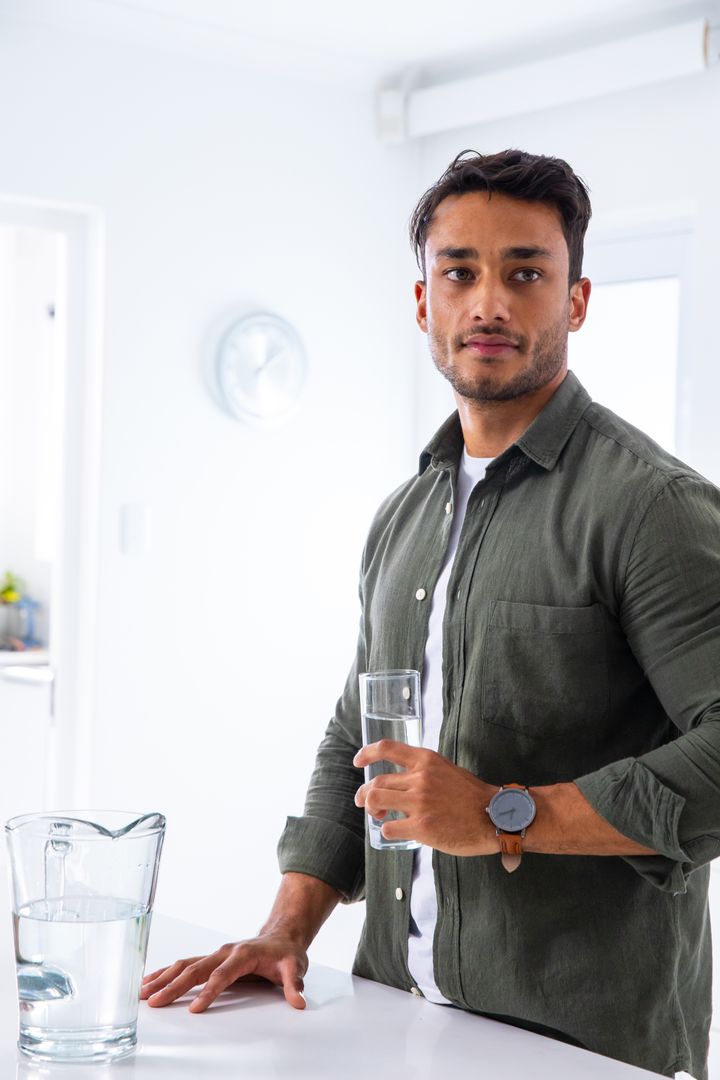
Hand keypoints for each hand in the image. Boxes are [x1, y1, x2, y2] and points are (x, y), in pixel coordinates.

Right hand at [140, 931, 307, 1011]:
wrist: (282, 936)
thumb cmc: (286, 954)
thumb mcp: (295, 967)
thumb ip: (294, 985)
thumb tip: (299, 1002)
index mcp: (243, 954)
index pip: (223, 975)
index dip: (209, 992)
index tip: (195, 1009)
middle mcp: (225, 951)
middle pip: (196, 968)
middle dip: (174, 986)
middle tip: (154, 1002)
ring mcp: (216, 953)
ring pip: (185, 964)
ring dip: (163, 978)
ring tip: (143, 992)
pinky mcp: (211, 958)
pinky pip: (184, 963)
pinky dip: (166, 971)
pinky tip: (150, 980)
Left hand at [354, 740, 497, 855]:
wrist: (495, 816)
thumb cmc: (472, 796)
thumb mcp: (448, 770)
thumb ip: (425, 771)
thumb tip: (403, 780)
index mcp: (426, 760)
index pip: (387, 748)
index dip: (367, 753)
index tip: (358, 760)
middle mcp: (420, 778)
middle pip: (377, 782)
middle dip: (364, 793)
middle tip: (362, 802)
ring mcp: (419, 803)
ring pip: (376, 801)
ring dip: (371, 809)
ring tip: (378, 815)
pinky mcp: (421, 827)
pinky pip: (389, 827)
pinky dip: (387, 830)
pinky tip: (395, 832)